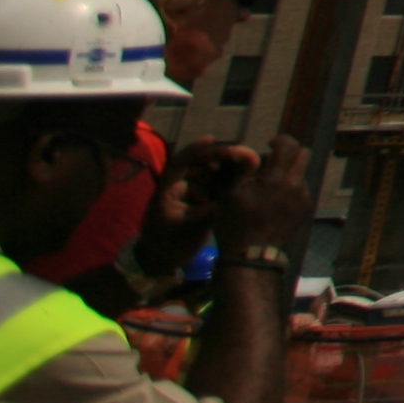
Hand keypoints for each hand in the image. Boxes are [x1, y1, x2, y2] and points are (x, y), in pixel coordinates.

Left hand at [134, 142, 257, 277]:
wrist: (159, 263)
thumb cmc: (168, 246)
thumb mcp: (190, 229)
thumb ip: (212, 211)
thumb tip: (236, 195)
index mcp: (166, 191)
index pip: (178, 163)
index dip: (194, 149)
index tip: (211, 139)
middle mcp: (175, 188)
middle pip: (196, 164)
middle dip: (216, 158)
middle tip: (238, 156)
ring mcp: (185, 194)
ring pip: (206, 174)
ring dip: (223, 170)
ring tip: (244, 168)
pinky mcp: (195, 202)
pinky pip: (211, 186)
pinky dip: (224, 183)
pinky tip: (240, 182)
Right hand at [209, 137, 315, 259]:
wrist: (253, 255)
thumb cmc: (236, 224)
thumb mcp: (232, 194)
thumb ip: (246, 169)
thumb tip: (253, 151)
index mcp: (276, 179)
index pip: (289, 146)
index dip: (281, 140)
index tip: (270, 143)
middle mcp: (295, 185)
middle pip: (303, 155)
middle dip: (289, 153)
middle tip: (272, 161)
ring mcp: (303, 198)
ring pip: (302, 172)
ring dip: (289, 171)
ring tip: (269, 185)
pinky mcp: (305, 209)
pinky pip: (302, 189)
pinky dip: (291, 187)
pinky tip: (275, 199)